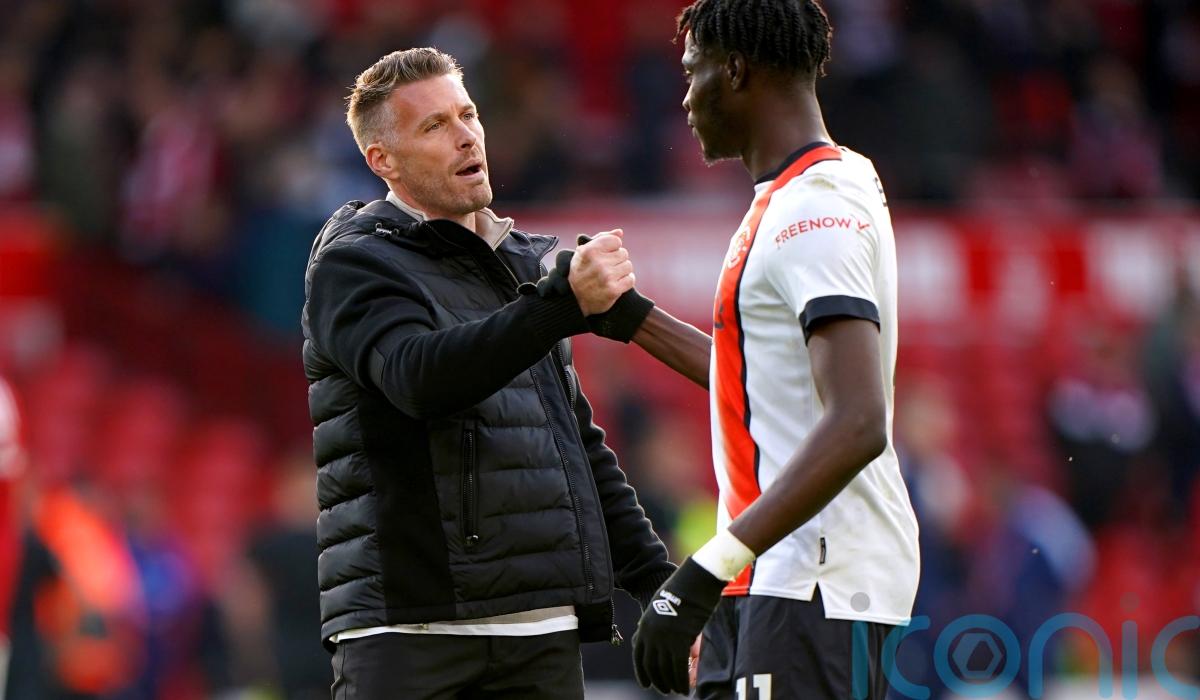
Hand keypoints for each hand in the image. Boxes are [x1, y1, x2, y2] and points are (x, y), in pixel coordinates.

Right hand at [569, 230, 633, 315]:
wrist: (574, 300)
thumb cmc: (580, 272)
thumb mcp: (584, 252)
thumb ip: (601, 238)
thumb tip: (620, 232)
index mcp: (590, 250)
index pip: (616, 241)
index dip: (612, 248)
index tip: (604, 256)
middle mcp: (598, 262)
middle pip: (623, 253)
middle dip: (617, 260)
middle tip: (606, 269)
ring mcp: (606, 277)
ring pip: (628, 266)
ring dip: (621, 272)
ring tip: (609, 277)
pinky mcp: (613, 290)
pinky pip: (630, 279)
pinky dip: (625, 282)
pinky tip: (615, 284)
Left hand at [632, 558, 724, 694]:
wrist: (692, 583)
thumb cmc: (680, 593)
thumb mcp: (660, 610)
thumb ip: (657, 628)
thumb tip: (661, 644)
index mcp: (644, 627)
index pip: (639, 657)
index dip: (642, 673)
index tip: (646, 684)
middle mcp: (651, 635)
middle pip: (652, 666)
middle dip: (658, 681)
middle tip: (665, 690)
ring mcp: (664, 639)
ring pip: (665, 670)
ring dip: (671, 683)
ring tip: (677, 691)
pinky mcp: (680, 641)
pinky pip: (679, 668)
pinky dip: (682, 681)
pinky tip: (686, 688)